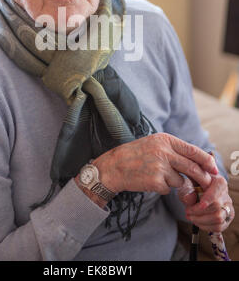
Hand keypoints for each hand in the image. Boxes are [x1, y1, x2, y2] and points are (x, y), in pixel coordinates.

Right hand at [93, 132, 217, 194]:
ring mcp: (160, 167)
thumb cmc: (135, 155)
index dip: (206, 160)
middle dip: (201, 177)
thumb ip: (173, 150)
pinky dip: (162, 187)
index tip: (213, 168)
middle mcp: (164, 151)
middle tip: (205, 183)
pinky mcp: (156, 181)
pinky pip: (168, 188)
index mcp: (165, 140)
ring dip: (174, 182)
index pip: (193, 150)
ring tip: (157, 176)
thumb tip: (196, 161)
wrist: (114, 166)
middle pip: (192, 167)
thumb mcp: (154, 144)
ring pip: (180, 180)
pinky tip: (149, 180)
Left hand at [178, 174, 234, 231]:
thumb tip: (187, 198)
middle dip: (199, 212)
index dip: (209, 199)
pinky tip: (197, 222)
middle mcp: (226, 196)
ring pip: (218, 218)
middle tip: (187, 211)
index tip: (200, 205)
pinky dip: (206, 227)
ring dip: (201, 221)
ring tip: (190, 217)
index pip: (216, 192)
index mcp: (219, 183)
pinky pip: (219, 227)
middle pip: (216, 207)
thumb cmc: (195, 185)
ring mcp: (228, 208)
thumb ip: (189, 189)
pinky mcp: (227, 219)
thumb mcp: (190, 183)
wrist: (199, 192)